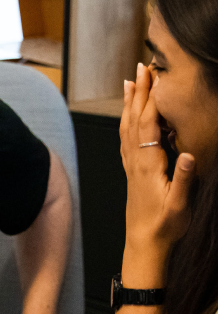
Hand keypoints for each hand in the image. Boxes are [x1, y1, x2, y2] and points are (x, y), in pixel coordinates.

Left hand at [120, 64, 194, 260]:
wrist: (144, 245)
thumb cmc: (164, 227)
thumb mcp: (180, 204)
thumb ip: (184, 178)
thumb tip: (188, 153)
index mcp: (148, 165)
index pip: (148, 124)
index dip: (150, 98)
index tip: (153, 76)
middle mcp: (136, 161)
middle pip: (134, 119)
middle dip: (138, 92)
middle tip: (141, 67)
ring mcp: (131, 166)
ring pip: (127, 127)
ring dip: (130, 103)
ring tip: (131, 82)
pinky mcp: (132, 173)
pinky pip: (126, 140)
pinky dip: (126, 122)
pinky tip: (128, 116)